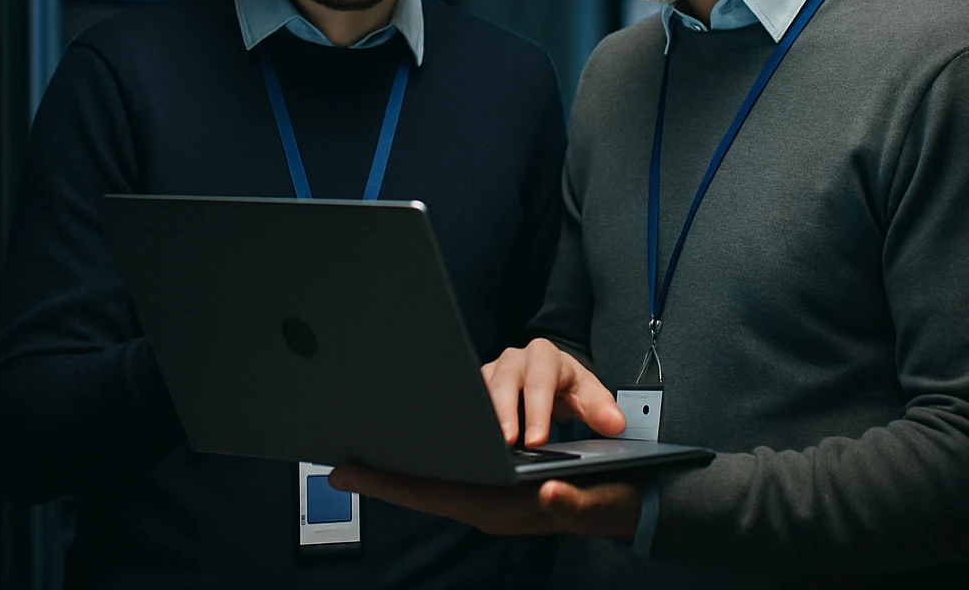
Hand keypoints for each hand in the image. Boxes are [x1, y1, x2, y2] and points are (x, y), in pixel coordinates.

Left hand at [329, 466, 641, 538]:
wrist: (629, 505)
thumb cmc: (610, 499)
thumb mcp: (599, 501)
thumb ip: (573, 503)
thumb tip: (548, 494)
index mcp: (503, 509)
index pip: (437, 495)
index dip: (392, 483)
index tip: (349, 471)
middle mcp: (490, 504)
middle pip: (426, 490)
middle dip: (384, 479)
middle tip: (339, 467)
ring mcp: (492, 496)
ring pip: (437, 485)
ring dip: (403, 478)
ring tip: (364, 464)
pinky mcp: (499, 485)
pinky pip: (452, 481)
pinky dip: (424, 472)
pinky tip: (409, 459)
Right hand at [482, 338, 625, 445]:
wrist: (554, 379)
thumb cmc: (570, 386)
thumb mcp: (590, 395)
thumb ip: (602, 410)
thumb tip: (616, 424)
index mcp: (545, 356)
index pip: (540, 382)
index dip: (537, 411)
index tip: (537, 440)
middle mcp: (517, 358)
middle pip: (505, 381)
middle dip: (505, 413)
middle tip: (508, 442)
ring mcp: (496, 369)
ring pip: (484, 387)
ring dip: (487, 415)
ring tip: (490, 443)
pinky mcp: (482, 383)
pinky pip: (473, 396)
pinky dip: (477, 417)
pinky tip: (479, 437)